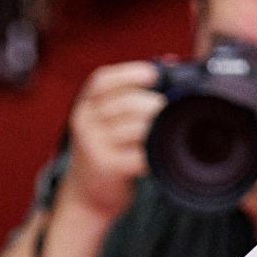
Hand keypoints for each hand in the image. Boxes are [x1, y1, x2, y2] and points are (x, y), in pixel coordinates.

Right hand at [64, 61, 166, 220]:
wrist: (86, 194)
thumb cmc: (106, 150)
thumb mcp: (106, 120)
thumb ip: (131, 93)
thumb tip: (170, 61)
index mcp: (86, 106)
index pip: (103, 81)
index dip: (130, 73)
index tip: (154, 74)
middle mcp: (86, 123)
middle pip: (125, 103)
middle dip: (153, 104)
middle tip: (168, 110)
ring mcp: (94, 146)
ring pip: (135, 128)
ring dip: (156, 129)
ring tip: (165, 132)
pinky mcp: (106, 167)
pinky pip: (139, 155)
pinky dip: (154, 153)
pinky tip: (159, 154)